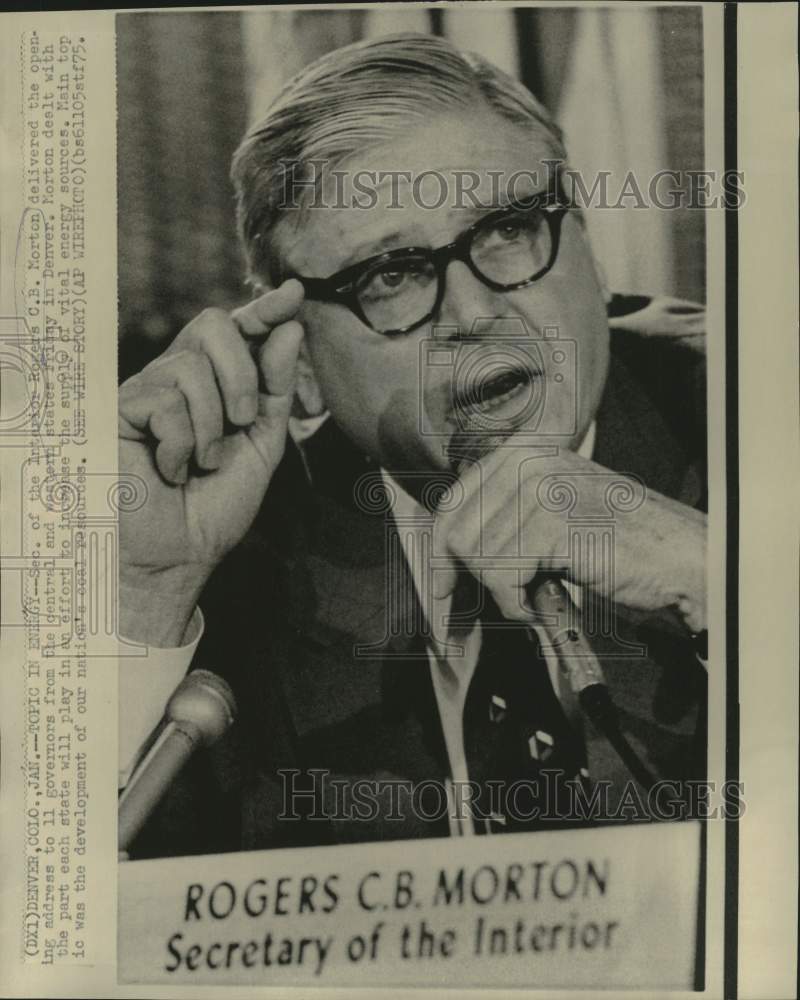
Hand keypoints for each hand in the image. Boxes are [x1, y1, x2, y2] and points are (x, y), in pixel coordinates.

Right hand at [118, 280, 303, 643]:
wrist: (178, 552)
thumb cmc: (215, 504)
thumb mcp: (262, 446)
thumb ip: (275, 390)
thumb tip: (290, 327)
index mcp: (217, 385)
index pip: (238, 330)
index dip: (264, 308)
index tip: (294, 292)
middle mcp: (180, 378)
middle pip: (213, 325)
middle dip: (242, 373)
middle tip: (243, 423)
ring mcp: (148, 390)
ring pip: (191, 366)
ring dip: (211, 425)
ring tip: (201, 462)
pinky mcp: (120, 410)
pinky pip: (165, 400)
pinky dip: (181, 443)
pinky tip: (170, 470)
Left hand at [433, 443, 705, 631]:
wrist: (680, 557)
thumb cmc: (619, 541)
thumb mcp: (553, 510)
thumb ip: (505, 515)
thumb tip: (445, 548)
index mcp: (523, 453)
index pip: (453, 503)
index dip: (439, 553)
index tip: (440, 591)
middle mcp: (528, 461)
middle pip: (454, 532)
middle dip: (457, 580)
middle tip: (469, 614)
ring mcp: (541, 489)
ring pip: (477, 557)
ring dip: (501, 593)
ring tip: (533, 597)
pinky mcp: (554, 525)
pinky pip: (503, 576)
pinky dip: (515, 603)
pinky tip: (538, 604)